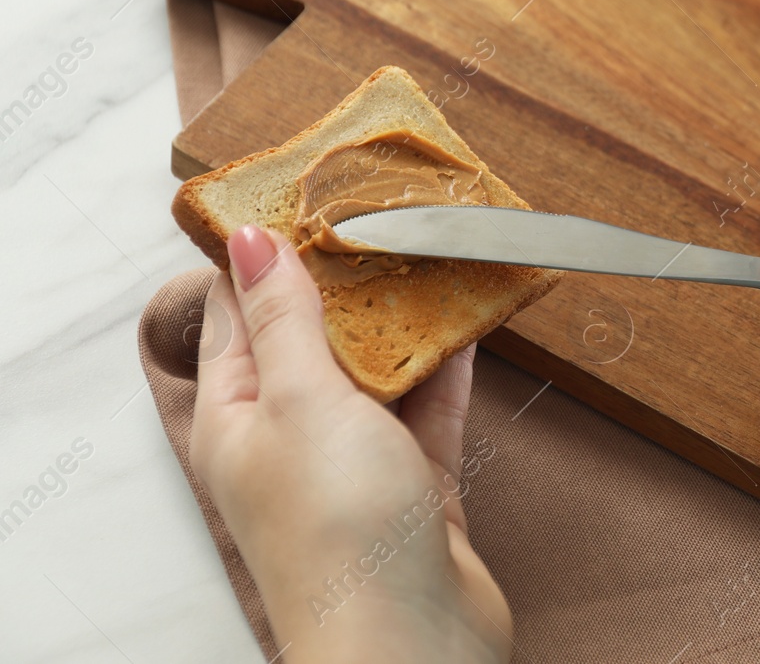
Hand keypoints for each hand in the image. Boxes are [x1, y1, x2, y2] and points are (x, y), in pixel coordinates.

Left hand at [191, 225, 511, 663]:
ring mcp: (356, 463)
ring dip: (404, 318)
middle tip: (380, 215)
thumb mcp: (300, 401)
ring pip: (378, 369)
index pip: (239, 316)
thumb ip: (284, 318)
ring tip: (432, 253)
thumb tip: (247, 241)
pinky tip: (468, 322)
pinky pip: (430, 408)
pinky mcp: (416, 484)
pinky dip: (447, 366)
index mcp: (238, 419)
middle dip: (346, 280)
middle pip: (314, 339)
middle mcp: (291, 439)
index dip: (262, 255)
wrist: (412, 643)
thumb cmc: (338, 534)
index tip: (299, 195)